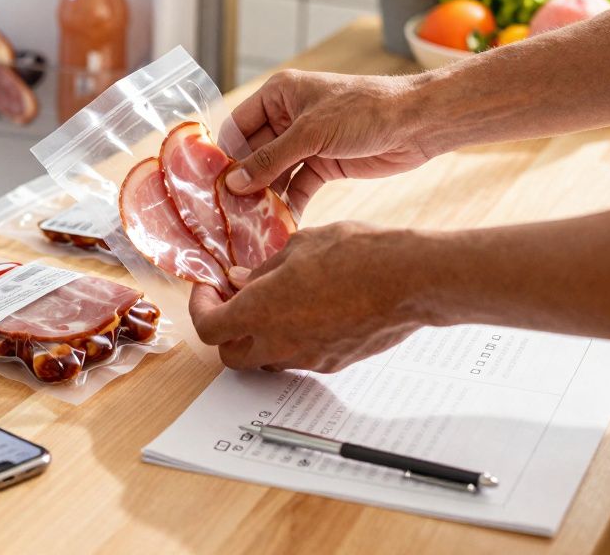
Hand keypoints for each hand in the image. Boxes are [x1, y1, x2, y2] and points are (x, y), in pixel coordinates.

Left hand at [189, 223, 432, 372]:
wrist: (409, 280)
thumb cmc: (355, 255)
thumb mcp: (298, 247)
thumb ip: (263, 269)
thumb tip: (242, 280)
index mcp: (259, 312)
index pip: (208, 328)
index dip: (200, 307)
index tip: (209, 289)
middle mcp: (279, 344)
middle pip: (231, 356)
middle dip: (225, 332)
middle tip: (233, 302)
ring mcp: (308, 358)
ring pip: (266, 360)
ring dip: (259, 338)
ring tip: (273, 303)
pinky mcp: (335, 363)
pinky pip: (299, 357)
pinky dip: (292, 339)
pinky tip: (308, 309)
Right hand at [225, 70, 432, 214]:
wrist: (416, 124)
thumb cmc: (363, 111)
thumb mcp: (310, 133)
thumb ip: (270, 159)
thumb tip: (233, 184)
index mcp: (279, 95)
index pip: (238, 126)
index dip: (225, 155)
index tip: (212, 186)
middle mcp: (288, 117)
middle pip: (254, 154)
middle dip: (245, 182)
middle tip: (230, 213)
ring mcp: (306, 143)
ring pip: (275, 173)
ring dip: (266, 197)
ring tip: (252, 225)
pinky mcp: (324, 164)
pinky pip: (298, 187)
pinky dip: (291, 204)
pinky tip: (282, 225)